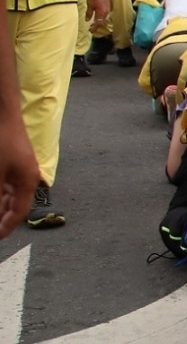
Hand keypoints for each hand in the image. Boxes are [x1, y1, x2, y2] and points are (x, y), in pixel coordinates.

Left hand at [0, 114, 37, 237]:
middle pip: (12, 206)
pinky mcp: (8, 162)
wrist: (2, 114)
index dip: (6, 228)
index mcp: (27, 182)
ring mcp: (16, 169)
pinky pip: (3, 185)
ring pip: (6, 195)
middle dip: (0, 217)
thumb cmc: (1, 142)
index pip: (18, 213)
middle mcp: (25, 178)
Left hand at [86, 0, 110, 31]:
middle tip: (91, 29)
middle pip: (102, 22)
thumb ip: (89, 13)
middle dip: (97, 26)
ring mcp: (108, 11)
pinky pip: (105, 16)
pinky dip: (101, 18)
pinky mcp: (108, 8)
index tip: (90, 31)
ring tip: (94, 24)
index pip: (98, 23)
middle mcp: (106, 13)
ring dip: (99, 22)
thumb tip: (87, 20)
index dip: (94, 27)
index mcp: (101, 13)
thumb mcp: (89, 5)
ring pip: (104, 19)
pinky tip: (98, 18)